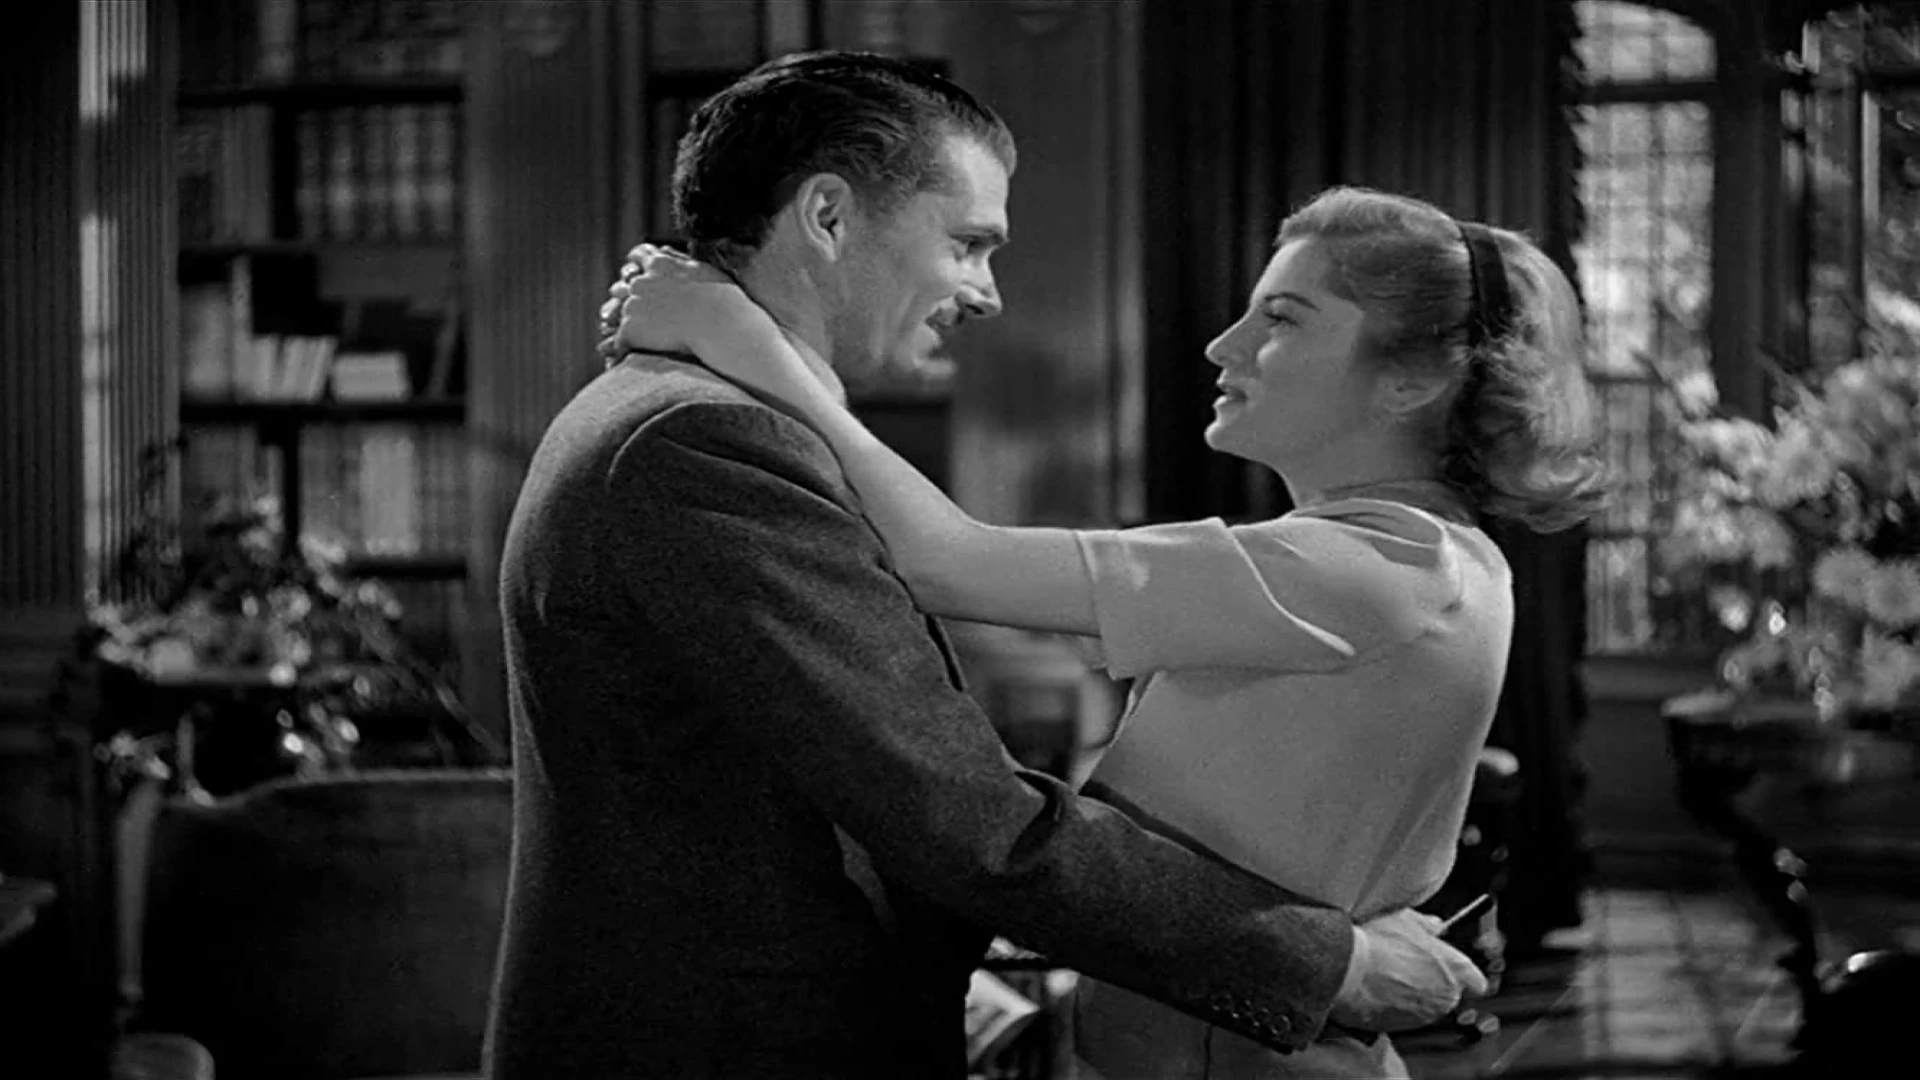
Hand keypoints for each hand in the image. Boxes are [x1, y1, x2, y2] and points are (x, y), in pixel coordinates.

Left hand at [597, 243, 752, 364]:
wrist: (722, 327)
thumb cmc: (722, 300)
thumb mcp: (703, 269)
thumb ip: (678, 259)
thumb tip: (663, 249)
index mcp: (659, 263)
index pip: (637, 257)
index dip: (637, 265)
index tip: (637, 272)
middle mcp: (641, 281)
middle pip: (622, 285)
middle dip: (627, 294)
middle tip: (636, 309)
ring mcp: (632, 305)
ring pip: (615, 311)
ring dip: (622, 320)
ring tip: (629, 333)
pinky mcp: (630, 329)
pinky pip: (618, 339)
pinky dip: (622, 346)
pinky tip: (625, 355)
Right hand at [1328, 908, 1488, 1032]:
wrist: (1345, 970)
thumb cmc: (1377, 942)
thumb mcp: (1405, 919)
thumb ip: (1427, 925)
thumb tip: (1436, 925)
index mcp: (1454, 971)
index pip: (1476, 982)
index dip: (1464, 974)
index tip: (1450, 966)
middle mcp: (1444, 999)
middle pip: (1448, 994)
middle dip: (1432, 982)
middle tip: (1408, 963)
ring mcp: (1421, 1017)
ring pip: (1424, 1007)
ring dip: (1411, 995)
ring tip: (1386, 974)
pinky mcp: (1398, 1030)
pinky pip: (1400, 1017)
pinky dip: (1392, 1006)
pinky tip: (1374, 987)